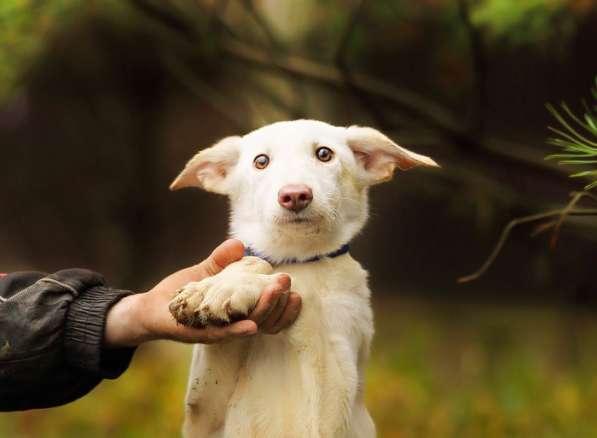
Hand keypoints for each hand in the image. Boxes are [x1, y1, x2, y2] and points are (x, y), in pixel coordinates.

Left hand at [104, 239, 301, 347]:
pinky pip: (223, 335)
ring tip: (275, 292)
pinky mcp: (200, 334)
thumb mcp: (205, 273)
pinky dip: (238, 330)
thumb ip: (222, 260)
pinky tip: (252, 325)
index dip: (285, 306)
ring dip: (265, 310)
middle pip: (265, 318)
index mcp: (239, 311)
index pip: (270, 313)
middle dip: (279, 302)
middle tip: (285, 282)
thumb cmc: (181, 293)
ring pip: (249, 325)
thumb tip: (240, 244)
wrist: (149, 308)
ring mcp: (218, 330)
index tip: (295, 292)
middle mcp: (233, 324)